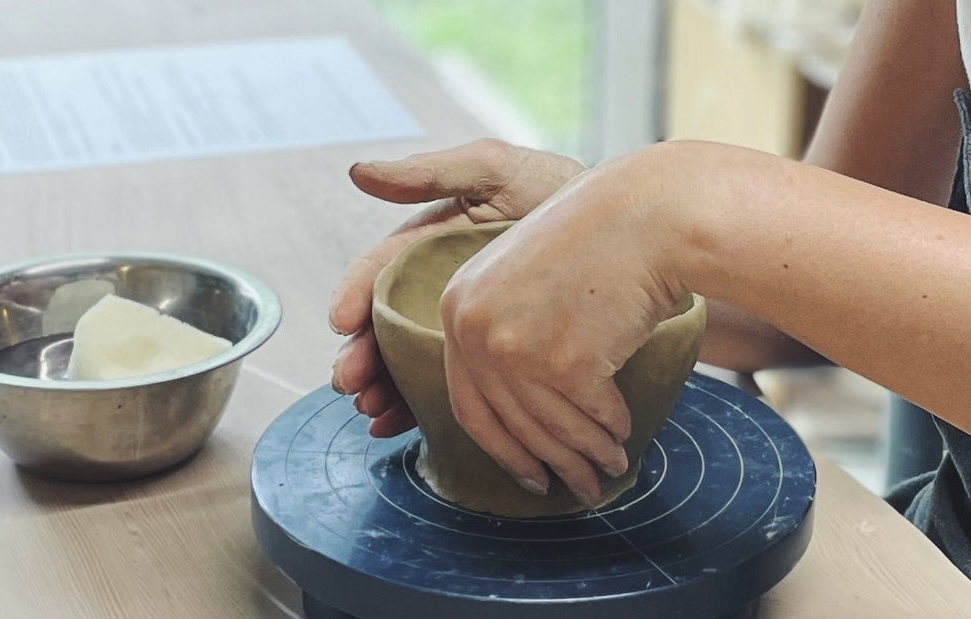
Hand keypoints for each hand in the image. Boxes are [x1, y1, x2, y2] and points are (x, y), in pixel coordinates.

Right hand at [329, 139, 584, 436]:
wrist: (628, 227)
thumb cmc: (560, 190)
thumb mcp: (499, 172)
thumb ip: (435, 173)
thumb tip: (361, 172)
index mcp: (432, 244)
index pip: (383, 272)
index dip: (357, 296)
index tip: (342, 321)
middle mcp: (442, 287)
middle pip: (390, 325)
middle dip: (368, 357)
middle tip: (353, 384)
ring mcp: (469, 325)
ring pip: (416, 361)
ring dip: (391, 389)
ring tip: (376, 412)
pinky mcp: (499, 356)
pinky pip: (461, 385)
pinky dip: (432, 407)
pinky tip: (411, 425)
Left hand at [439, 148, 685, 504]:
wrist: (650, 213)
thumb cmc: (598, 242)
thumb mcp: (521, 275)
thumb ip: (502, 331)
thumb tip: (517, 414)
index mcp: (456, 306)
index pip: (469, 403)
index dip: (503, 449)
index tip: (528, 473)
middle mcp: (473, 328)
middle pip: (510, 425)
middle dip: (549, 464)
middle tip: (578, 488)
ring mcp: (515, 346)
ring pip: (552, 428)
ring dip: (586, 456)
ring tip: (609, 468)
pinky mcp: (564, 362)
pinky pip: (591, 416)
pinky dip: (611, 431)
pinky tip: (624, 436)